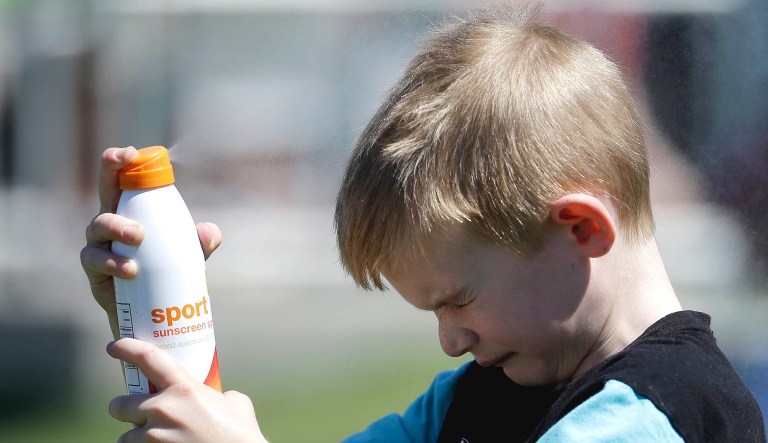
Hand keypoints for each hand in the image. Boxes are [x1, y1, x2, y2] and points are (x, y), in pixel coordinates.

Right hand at [80, 147, 221, 338]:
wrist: (151, 313)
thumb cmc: (167, 273)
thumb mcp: (189, 256)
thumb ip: (201, 243)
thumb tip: (210, 232)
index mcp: (133, 210)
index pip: (124, 179)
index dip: (121, 161)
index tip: (130, 152)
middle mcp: (111, 222)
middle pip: (105, 192)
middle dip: (109, 175)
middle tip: (131, 169)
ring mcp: (99, 245)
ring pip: (98, 227)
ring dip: (117, 227)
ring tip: (138, 238)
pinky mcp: (94, 271)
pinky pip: (95, 260)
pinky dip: (113, 263)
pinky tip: (131, 270)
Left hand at [107, 338, 267, 442]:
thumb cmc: (241, 436)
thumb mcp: (235, 403)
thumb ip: (216, 394)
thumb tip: (216, 396)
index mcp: (185, 388)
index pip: (148, 358)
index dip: (127, 348)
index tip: (115, 346)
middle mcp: (163, 410)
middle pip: (119, 405)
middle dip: (124, 409)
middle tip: (137, 414)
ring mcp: (155, 437)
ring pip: (125, 437)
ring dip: (136, 437)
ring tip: (156, 439)